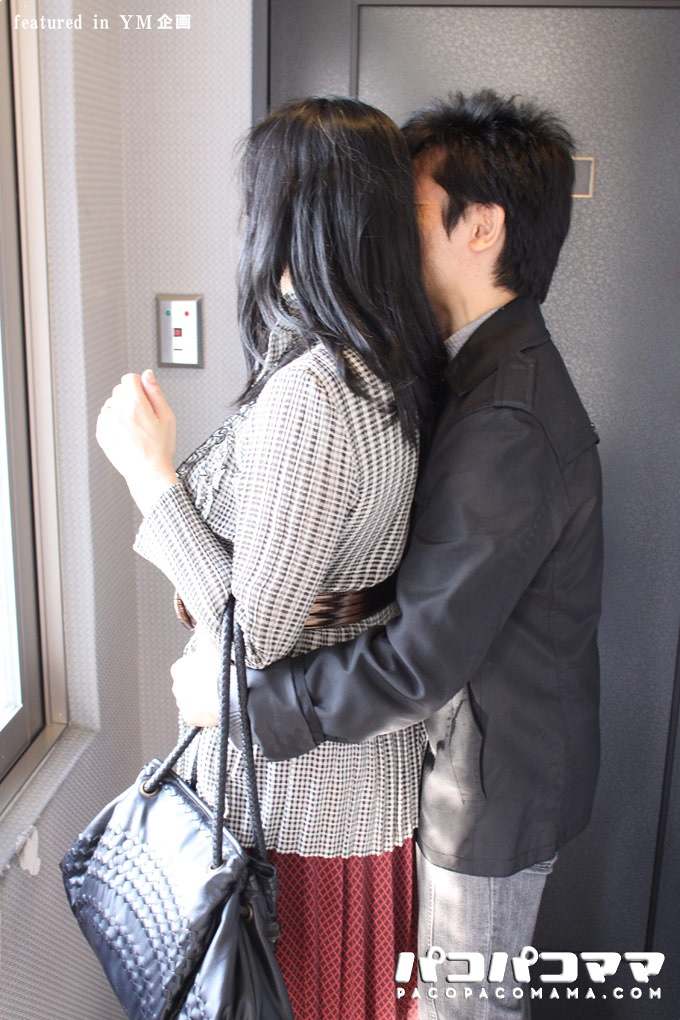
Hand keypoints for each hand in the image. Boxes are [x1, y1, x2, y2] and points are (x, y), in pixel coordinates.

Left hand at [95, 369, 176, 511]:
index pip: (129, 378)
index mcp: (135, 404)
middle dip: (130, 397)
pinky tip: (126, 434)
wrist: (148, 472)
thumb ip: (155, 392)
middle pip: (119, 389)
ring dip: (120, 409)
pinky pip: (104, 417)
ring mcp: (107, 422)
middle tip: (142, 416)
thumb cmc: (160, 448)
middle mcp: (118, 411)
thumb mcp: (167, 417)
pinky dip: (113, 421)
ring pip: (111, 403)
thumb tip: (147, 375)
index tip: (145, 397)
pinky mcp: (101, 433)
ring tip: (134, 427)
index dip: (140, 386)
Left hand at [170, 627, 243, 747]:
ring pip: (192, 699)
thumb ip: (204, 630)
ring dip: (202, 697)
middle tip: (216, 680)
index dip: (199, 666)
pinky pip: (197, 714)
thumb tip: (200, 620)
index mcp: (179, 667)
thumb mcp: (212, 643)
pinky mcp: (190, 717)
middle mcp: (177, 685)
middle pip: (188, 683)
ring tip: (219, 694)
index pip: (186, 666)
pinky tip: (217, 706)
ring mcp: (183, 703)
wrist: (228, 694)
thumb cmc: (220, 668)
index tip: (211, 667)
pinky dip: (205, 712)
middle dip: (199, 682)